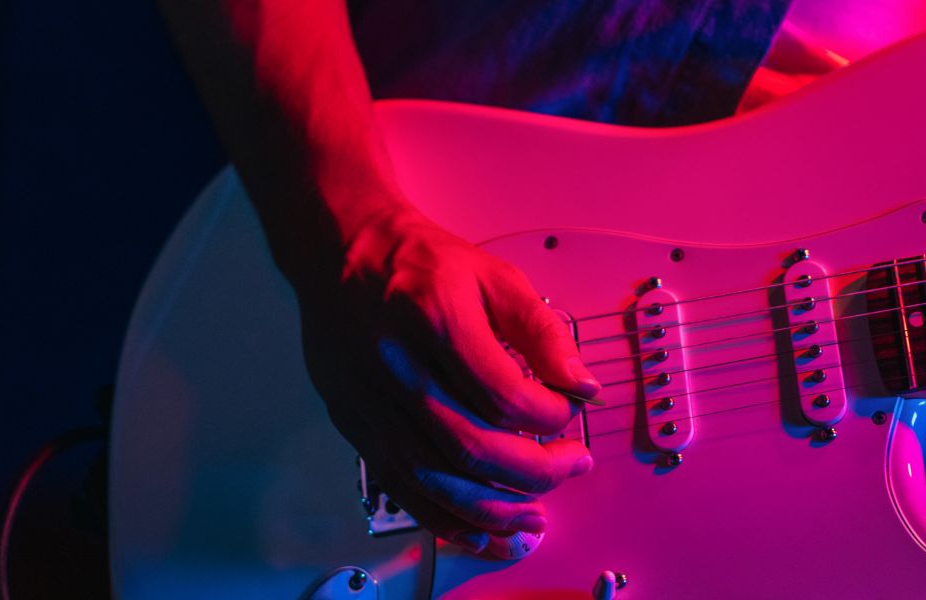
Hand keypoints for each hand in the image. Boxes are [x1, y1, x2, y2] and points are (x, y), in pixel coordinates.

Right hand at [294, 205, 600, 553]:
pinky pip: (402, 490)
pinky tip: (481, 531)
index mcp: (434, 317)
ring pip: (436, 480)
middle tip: (570, 464)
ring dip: (495, 509)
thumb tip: (582, 385)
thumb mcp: (494, 277)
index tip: (569, 410)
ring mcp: (369, 401)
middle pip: (472, 445)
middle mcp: (396, 365)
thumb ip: (542, 331)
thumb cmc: (420, 264)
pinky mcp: (356, 426)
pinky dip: (446, 520)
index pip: (503, 393)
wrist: (343, 253)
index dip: (550, 414)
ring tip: (535, 514)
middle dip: (535, 470)